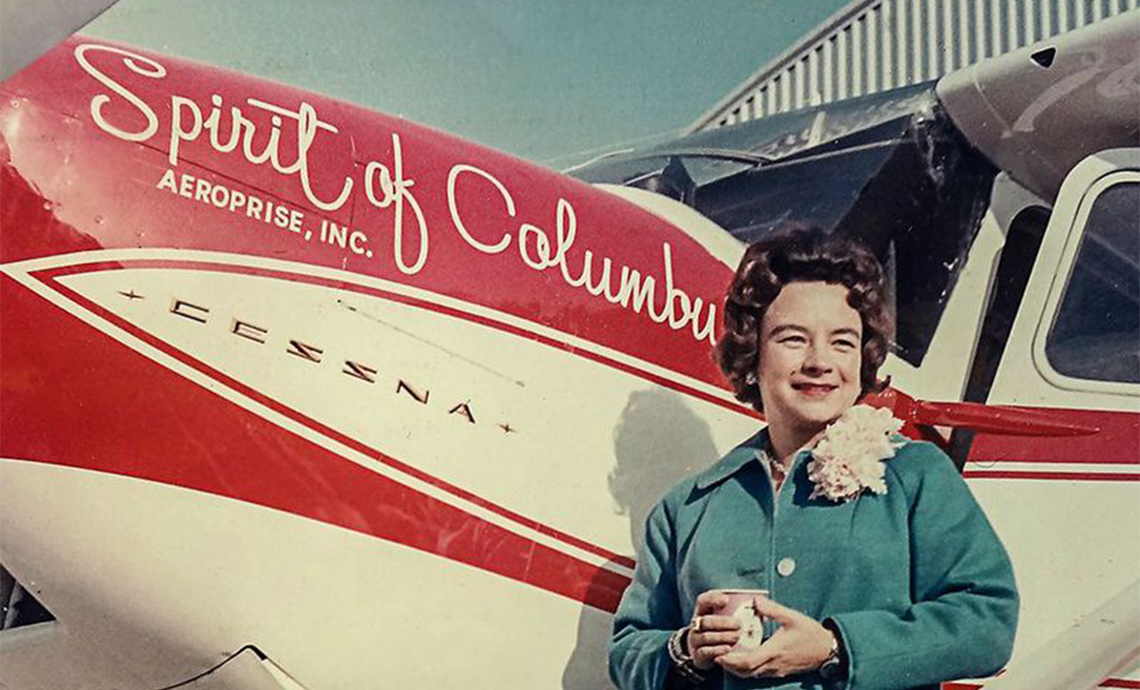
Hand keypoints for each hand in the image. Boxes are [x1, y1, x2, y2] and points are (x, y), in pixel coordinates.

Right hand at [687, 590, 741, 669]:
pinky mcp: (697, 654)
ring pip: (706, 636)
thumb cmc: (719, 630)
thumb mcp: (722, 617)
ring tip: (737, 637)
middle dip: (723, 622)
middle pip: (706, 620)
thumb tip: (760, 604)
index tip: (726, 600)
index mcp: (702, 611)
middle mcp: (696, 624)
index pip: (703, 600)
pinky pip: (705, 652)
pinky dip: (718, 650)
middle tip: (739, 624)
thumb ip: (737, 610)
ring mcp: (695, 639)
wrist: (704, 651)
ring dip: (723, 636)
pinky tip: (728, 649)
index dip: (713, 599)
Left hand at [716, 597, 833, 678]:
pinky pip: (760, 674)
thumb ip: (772, 609)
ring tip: (728, 657)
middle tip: (718, 656)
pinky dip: (748, 669)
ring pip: (752, 675)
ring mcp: (777, 670)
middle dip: (730, 666)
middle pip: (746, 672)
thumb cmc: (810, 633)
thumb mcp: (791, 617)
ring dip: (738, 669)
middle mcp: (774, 665)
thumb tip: (755, 600)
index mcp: (774, 651)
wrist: (828, 650)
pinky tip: (745, 658)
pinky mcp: (781, 672)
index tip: (720, 654)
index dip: (731, 661)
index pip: (748, 662)